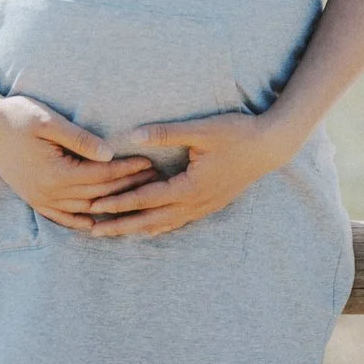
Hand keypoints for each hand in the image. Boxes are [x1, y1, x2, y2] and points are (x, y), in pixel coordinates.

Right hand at [0, 94, 157, 232]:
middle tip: (153, 178)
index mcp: (56, 173)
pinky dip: (81, 222)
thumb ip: (79, 138)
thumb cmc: (17, 116)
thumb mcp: (49, 121)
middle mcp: (49, 192)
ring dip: (111, 204)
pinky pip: (62, 217)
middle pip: (98, 195)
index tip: (149, 161)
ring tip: (135, 196)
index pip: (102, 176)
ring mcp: (40, 199)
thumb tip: (110, 153)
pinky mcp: (34, 198)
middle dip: (127, 187)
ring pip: (84, 208)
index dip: (127, 169)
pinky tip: (96, 223)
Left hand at [83, 112, 301, 237]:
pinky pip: (179, 221)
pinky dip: (160, 226)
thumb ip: (165, 134)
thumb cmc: (237, 133)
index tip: (93, 208)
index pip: (145, 199)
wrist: (271, 145)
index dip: (117, 203)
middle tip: (92, 231)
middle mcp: (195, 203)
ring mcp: (204, 206)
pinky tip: (150, 228)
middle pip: (150, 220)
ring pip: (164, 224)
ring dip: (137, 228)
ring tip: (114, 233)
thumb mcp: (200, 130)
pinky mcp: (211, 203)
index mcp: (190, 187)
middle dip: (120, 225)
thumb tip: (132, 136)